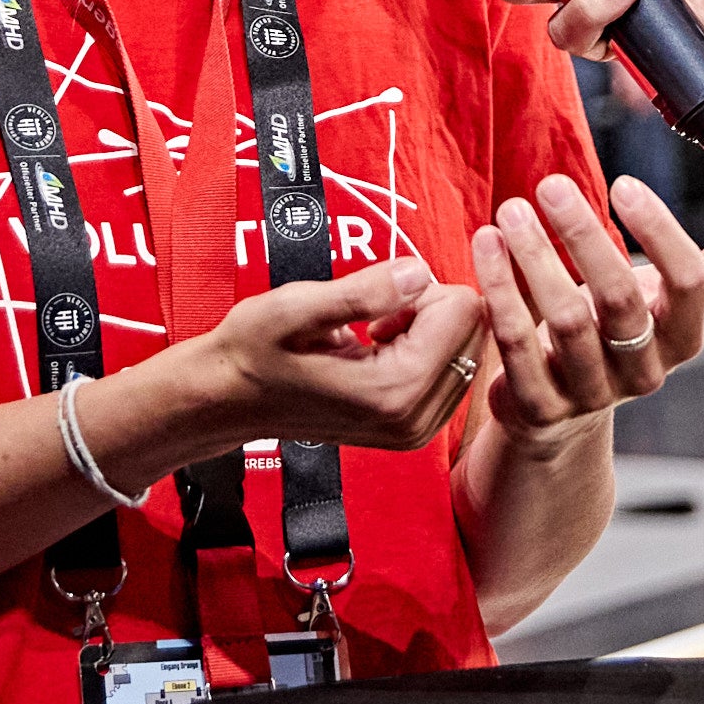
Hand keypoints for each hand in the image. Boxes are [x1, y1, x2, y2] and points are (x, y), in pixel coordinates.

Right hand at [194, 260, 490, 453]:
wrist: (229, 399)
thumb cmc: (254, 350)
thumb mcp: (296, 309)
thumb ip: (363, 292)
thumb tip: (420, 273)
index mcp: (394, 390)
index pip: (463, 309)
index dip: (421, 287)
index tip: (378, 298)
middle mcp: (414, 419)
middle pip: (474, 330)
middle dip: (430, 308)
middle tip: (375, 316)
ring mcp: (416, 430)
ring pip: (467, 348)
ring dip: (427, 329)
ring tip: (371, 334)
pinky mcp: (413, 430)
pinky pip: (452, 368)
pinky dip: (424, 349)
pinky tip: (377, 350)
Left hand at [469, 172, 703, 453]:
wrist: (558, 414)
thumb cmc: (610, 337)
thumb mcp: (660, 304)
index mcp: (681, 339)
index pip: (687, 282)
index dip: (659, 230)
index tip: (623, 184)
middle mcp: (642, 372)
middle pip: (620, 299)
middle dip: (584, 235)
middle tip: (552, 185)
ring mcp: (590, 395)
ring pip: (565, 321)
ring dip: (534, 258)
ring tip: (511, 212)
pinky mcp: (538, 409)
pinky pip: (515, 346)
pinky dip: (500, 291)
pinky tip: (486, 249)